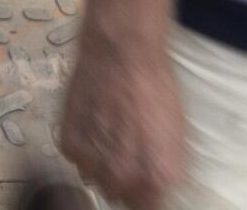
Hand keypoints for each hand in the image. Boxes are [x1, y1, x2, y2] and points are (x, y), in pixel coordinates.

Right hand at [55, 29, 186, 207]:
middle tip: (126, 150)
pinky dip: (83, 144)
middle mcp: (122, 177)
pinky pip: (76, 157)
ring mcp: (91, 162)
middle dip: (123, 178)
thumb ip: (167, 169)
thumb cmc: (156, 87)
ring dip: (101, 163)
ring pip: (94, 179)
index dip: (146, 192)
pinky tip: (93, 121)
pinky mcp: (69, 144)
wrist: (122, 52)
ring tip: (109, 132)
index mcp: (156, 178)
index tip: (145, 178)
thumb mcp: (177, 133)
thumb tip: (157, 188)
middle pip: (119, 196)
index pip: (146, 206)